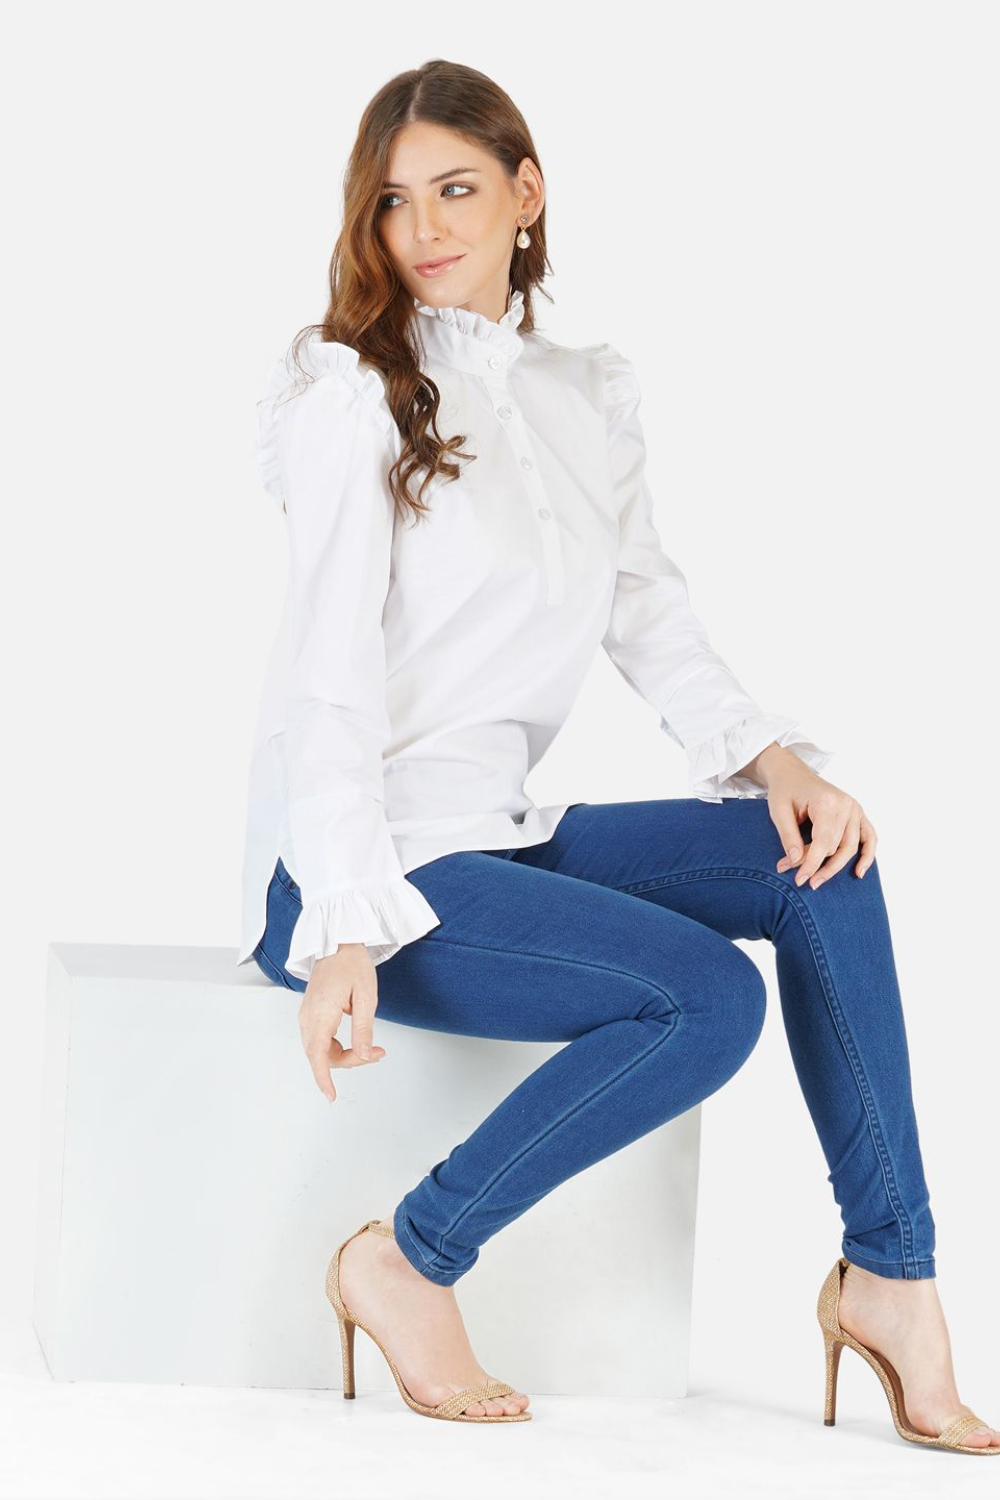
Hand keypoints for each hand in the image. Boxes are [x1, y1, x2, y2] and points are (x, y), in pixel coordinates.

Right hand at [297, 943, 386, 1101]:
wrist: (337, 942)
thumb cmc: (352, 964)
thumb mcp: (366, 996)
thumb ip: (364, 1028)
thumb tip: (365, 1055)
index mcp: (320, 1014)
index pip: (318, 1055)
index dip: (323, 1079)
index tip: (331, 1096)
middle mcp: (308, 1018)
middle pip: (322, 1056)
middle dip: (349, 1062)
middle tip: (378, 1054)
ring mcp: (306, 1016)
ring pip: (320, 1050)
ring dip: (343, 1055)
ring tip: (372, 1048)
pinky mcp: (310, 1014)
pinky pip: (319, 1040)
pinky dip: (336, 1047)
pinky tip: (355, 1041)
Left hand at [752, 745, 877, 890]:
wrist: (793, 774)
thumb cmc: (785, 790)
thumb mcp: (778, 811)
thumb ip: (788, 836)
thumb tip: (797, 862)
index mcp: (827, 802)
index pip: (823, 842)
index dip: (812, 864)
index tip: (800, 880)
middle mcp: (846, 805)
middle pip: (836, 846)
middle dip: (818, 865)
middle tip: (801, 881)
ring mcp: (855, 808)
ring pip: (851, 847)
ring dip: (836, 867)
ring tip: (819, 881)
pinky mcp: (858, 813)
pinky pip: (869, 837)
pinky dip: (868, 855)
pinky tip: (859, 872)